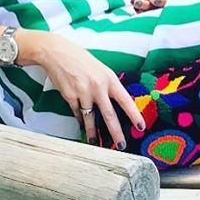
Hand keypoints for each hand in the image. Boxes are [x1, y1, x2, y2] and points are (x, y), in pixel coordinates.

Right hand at [29, 31, 145, 148]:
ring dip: (93, 133)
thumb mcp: (100, 69)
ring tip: (97, 143)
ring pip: (90, 119)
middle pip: (109, 115)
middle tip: (121, 145)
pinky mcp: (70, 97)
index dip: (134, 114)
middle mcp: (98, 87)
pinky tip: (81, 124)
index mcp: (109, 78)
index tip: (141, 127)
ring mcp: (83, 93)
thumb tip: (115, 104)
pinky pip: (77, 113)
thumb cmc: (82, 60)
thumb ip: (107, 85)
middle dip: (116, 132)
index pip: (125, 100)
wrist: (59, 53)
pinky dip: (80, 119)